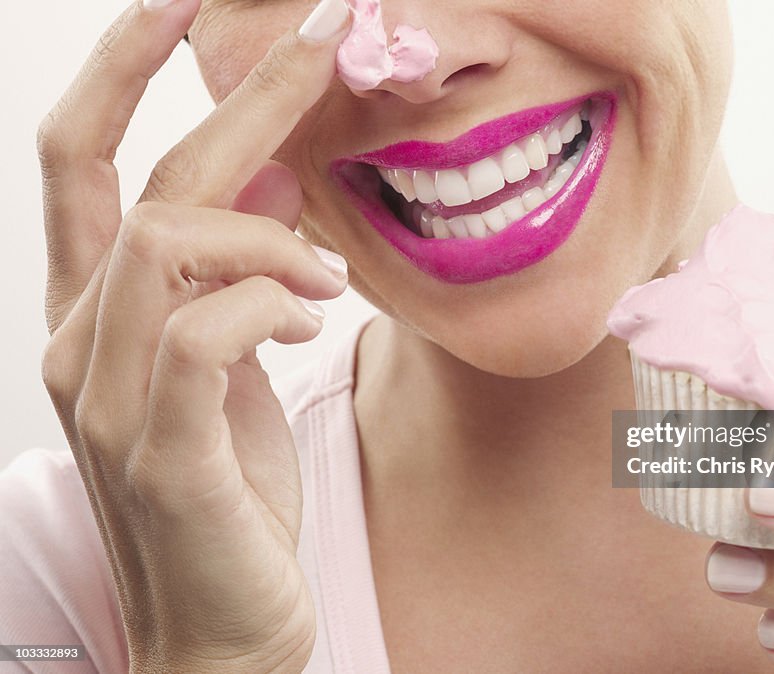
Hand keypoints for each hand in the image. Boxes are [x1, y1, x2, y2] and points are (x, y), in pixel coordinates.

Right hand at [38, 0, 349, 670]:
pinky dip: (268, 304)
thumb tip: (276, 182)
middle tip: (322, 32)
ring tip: (327, 277)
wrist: (229, 620)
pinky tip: (309, 322)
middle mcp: (81, 341)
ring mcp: (109, 396)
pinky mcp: (161, 447)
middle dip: (241, 95)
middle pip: (150, 179)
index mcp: (98, 313)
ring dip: (270, 237)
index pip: (83, 162)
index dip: (121, 69)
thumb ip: (238, 276)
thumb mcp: (238, 365)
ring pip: (170, 243)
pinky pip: (202, 331)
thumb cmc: (231, 490)